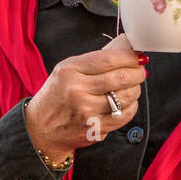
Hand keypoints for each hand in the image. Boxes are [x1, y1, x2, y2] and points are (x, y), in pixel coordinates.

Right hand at [24, 48, 146, 161]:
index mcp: (69, 70)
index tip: (137, 57)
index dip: (130, 57)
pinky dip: (131, 107)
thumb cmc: (55, 97)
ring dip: (135, 89)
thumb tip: (125, 50)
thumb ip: (93, 61)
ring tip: (132, 87)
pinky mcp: (95, 128)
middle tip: (140, 71)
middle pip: (121, 77)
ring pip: (127, 96)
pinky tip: (126, 103)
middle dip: (138, 72)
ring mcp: (86, 111)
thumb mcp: (65, 71)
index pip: (109, 59)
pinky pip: (125, 115)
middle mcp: (77, 90)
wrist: (40, 129)